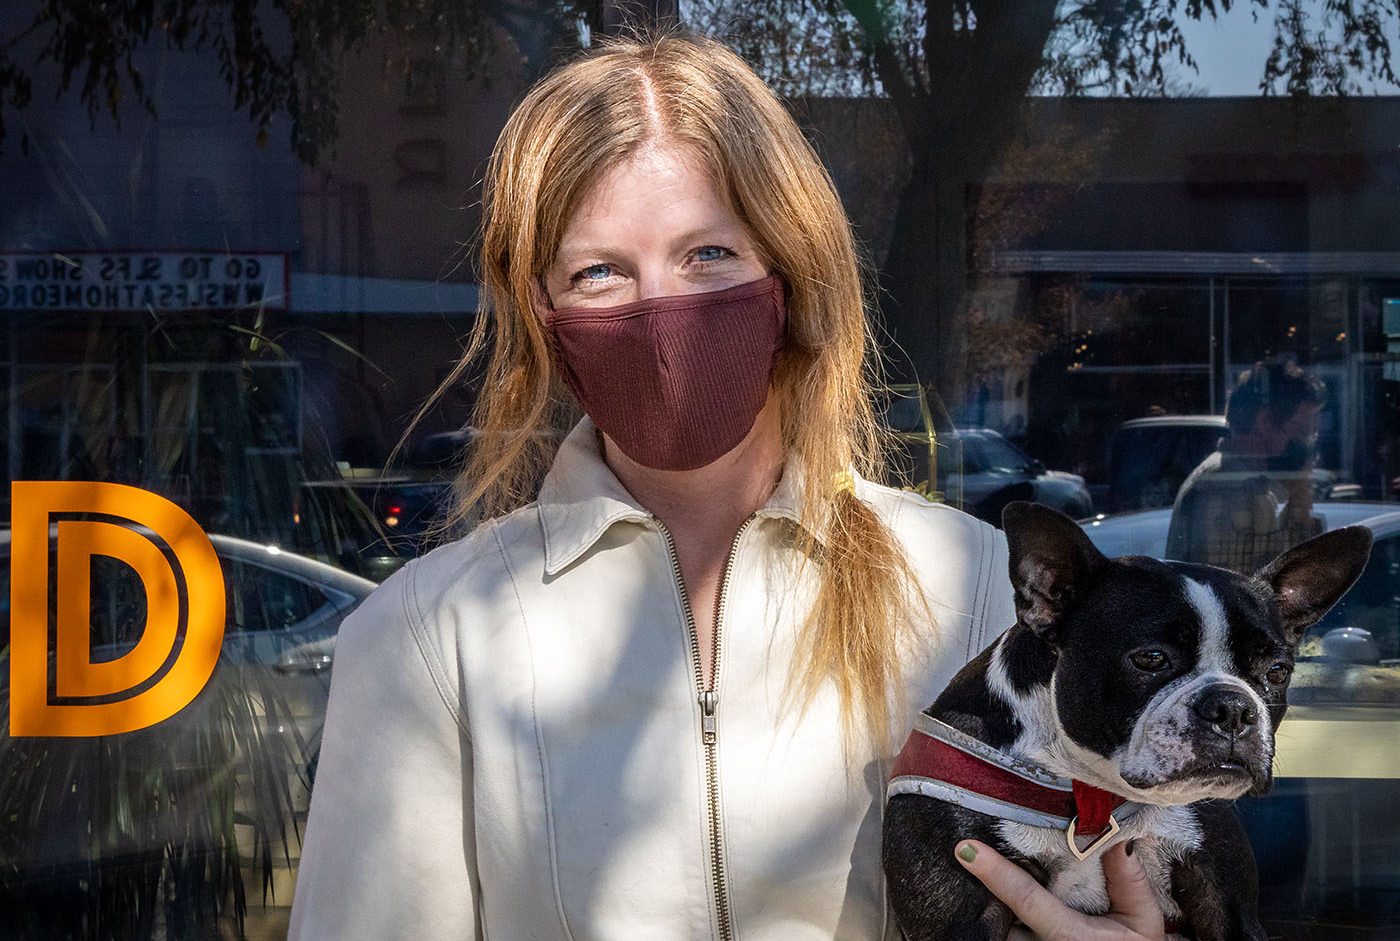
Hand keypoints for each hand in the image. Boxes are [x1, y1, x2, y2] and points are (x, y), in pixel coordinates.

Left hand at [954, 839, 1165, 940]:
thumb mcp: (1144, 921)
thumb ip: (1129, 881)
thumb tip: (1118, 836)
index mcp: (1071, 935)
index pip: (1027, 899)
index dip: (995, 873)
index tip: (965, 848)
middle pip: (1003, 912)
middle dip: (996, 887)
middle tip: (986, 857)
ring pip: (1001, 927)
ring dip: (1003, 909)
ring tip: (1006, 885)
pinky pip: (1005, 934)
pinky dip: (1007, 920)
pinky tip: (1012, 910)